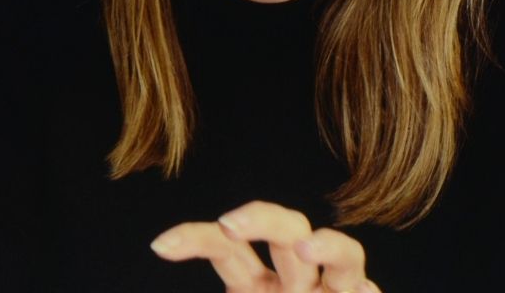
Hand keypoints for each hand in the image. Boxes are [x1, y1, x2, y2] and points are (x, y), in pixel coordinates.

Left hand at [150, 201, 377, 292]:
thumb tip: (163, 260)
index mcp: (256, 285)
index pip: (226, 247)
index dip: (194, 238)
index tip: (160, 247)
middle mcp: (297, 283)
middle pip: (285, 231)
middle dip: (260, 219)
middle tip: (230, 225)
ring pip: (344, 255)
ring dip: (327, 246)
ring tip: (306, 249)